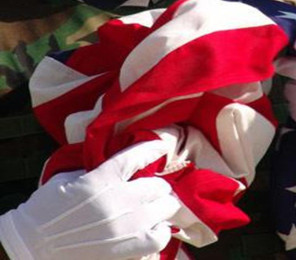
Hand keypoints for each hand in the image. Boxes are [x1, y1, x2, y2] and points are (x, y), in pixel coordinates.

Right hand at [0, 139, 180, 259]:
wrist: (30, 249)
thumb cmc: (44, 211)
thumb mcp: (69, 179)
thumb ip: (97, 171)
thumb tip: (117, 170)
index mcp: (103, 178)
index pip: (138, 155)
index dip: (153, 149)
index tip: (161, 147)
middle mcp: (120, 199)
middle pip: (158, 185)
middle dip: (157, 186)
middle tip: (152, 190)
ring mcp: (127, 226)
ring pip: (165, 208)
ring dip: (162, 206)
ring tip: (156, 209)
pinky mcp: (128, 250)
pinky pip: (160, 237)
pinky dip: (160, 231)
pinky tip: (153, 230)